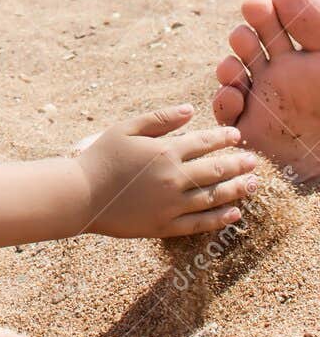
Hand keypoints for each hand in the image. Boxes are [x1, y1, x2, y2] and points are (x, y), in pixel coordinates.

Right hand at [74, 103, 259, 237]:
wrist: (81, 195)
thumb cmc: (101, 157)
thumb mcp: (127, 128)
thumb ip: (160, 118)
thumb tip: (189, 109)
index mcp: (165, 152)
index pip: (204, 143)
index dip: (224, 138)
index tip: (237, 136)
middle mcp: (174, 179)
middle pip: (216, 171)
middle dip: (238, 165)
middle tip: (254, 162)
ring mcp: (171, 205)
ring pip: (213, 198)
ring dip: (237, 190)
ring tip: (253, 186)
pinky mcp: (165, 226)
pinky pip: (200, 224)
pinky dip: (220, 219)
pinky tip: (234, 213)